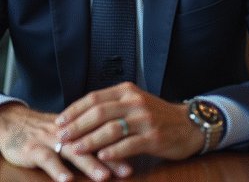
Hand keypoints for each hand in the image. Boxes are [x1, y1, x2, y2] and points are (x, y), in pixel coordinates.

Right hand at [0, 103, 131, 181]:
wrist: (12, 123)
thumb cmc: (44, 130)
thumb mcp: (69, 131)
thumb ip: (91, 136)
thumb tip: (121, 144)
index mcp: (79, 125)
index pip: (103, 132)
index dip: (121, 143)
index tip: (138, 154)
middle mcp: (67, 132)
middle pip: (92, 141)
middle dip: (110, 157)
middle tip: (127, 170)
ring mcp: (49, 140)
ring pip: (72, 151)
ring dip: (88, 164)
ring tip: (103, 177)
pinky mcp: (32, 149)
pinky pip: (46, 159)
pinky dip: (57, 170)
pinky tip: (67, 180)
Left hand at [55, 82, 204, 161]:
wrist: (189, 124)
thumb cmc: (156, 115)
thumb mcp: (134, 102)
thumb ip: (112, 105)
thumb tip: (81, 116)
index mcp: (126, 91)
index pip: (94, 97)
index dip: (74, 109)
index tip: (59, 121)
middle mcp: (134, 102)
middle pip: (99, 112)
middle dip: (77, 125)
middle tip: (61, 136)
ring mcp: (145, 119)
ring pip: (111, 128)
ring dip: (90, 140)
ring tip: (75, 149)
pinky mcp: (153, 137)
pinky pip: (129, 144)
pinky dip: (113, 151)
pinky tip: (101, 157)